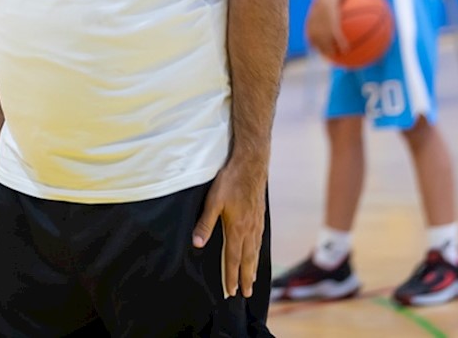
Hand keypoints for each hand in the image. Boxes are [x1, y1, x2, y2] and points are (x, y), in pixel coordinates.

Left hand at [192, 156, 267, 297]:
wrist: (252, 164)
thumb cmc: (231, 181)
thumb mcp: (213, 201)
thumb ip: (205, 223)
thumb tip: (197, 244)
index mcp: (237, 229)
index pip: (233, 259)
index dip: (231, 276)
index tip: (230, 291)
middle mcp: (250, 230)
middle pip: (248, 260)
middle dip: (246, 278)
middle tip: (245, 294)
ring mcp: (257, 223)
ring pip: (256, 251)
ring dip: (253, 268)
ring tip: (253, 280)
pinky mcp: (260, 216)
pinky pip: (260, 241)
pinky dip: (258, 252)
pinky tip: (257, 253)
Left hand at [304, 0, 347, 58]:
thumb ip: (340, 7)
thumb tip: (349, 18)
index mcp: (315, 11)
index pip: (309, 28)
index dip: (312, 40)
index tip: (316, 49)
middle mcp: (316, 13)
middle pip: (314, 35)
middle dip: (319, 47)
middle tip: (327, 57)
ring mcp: (322, 13)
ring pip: (323, 36)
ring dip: (328, 49)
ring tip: (335, 57)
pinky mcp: (330, 12)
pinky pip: (335, 32)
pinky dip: (339, 42)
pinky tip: (346, 49)